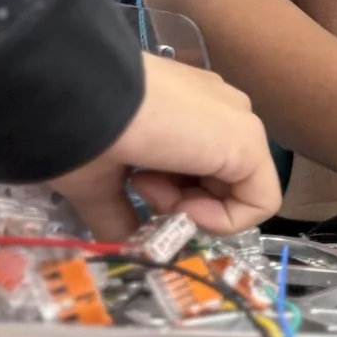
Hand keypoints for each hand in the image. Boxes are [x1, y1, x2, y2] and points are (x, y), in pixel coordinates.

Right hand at [50, 52, 281, 239]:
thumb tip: (126, 243)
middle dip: (179, 200)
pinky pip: (260, 200)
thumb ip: (119, 214)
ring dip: (191, 206)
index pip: (197, 168)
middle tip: (141, 190)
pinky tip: (184, 206)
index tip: (134, 188)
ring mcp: (237, 121)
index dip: (169, 193)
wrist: (76, 93)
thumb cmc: (78, 125)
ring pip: (237, 190)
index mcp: (186, 109)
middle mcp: (218, 109)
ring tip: (148, 184)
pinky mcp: (248, 141)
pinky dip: (223, 219)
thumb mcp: (98, 179)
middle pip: (219, 180)